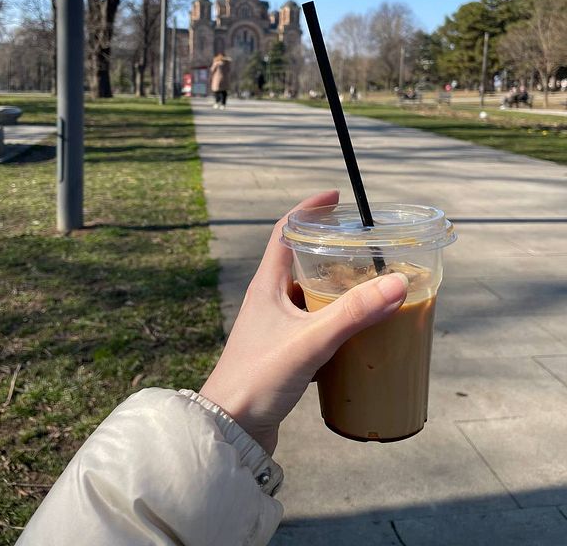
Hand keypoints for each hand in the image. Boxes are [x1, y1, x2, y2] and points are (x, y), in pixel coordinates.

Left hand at [200, 190, 407, 454]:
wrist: (230, 431)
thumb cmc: (259, 378)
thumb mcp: (310, 341)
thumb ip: (353, 313)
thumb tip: (397, 281)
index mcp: (266, 285)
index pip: (284, 231)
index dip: (308, 209)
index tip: (334, 197)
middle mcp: (269, 300)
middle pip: (302, 261)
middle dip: (333, 252)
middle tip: (366, 249)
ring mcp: (275, 327)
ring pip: (310, 296)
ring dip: (337, 290)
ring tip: (369, 289)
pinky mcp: (283, 352)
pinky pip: (314, 327)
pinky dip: (336, 324)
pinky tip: (357, 336)